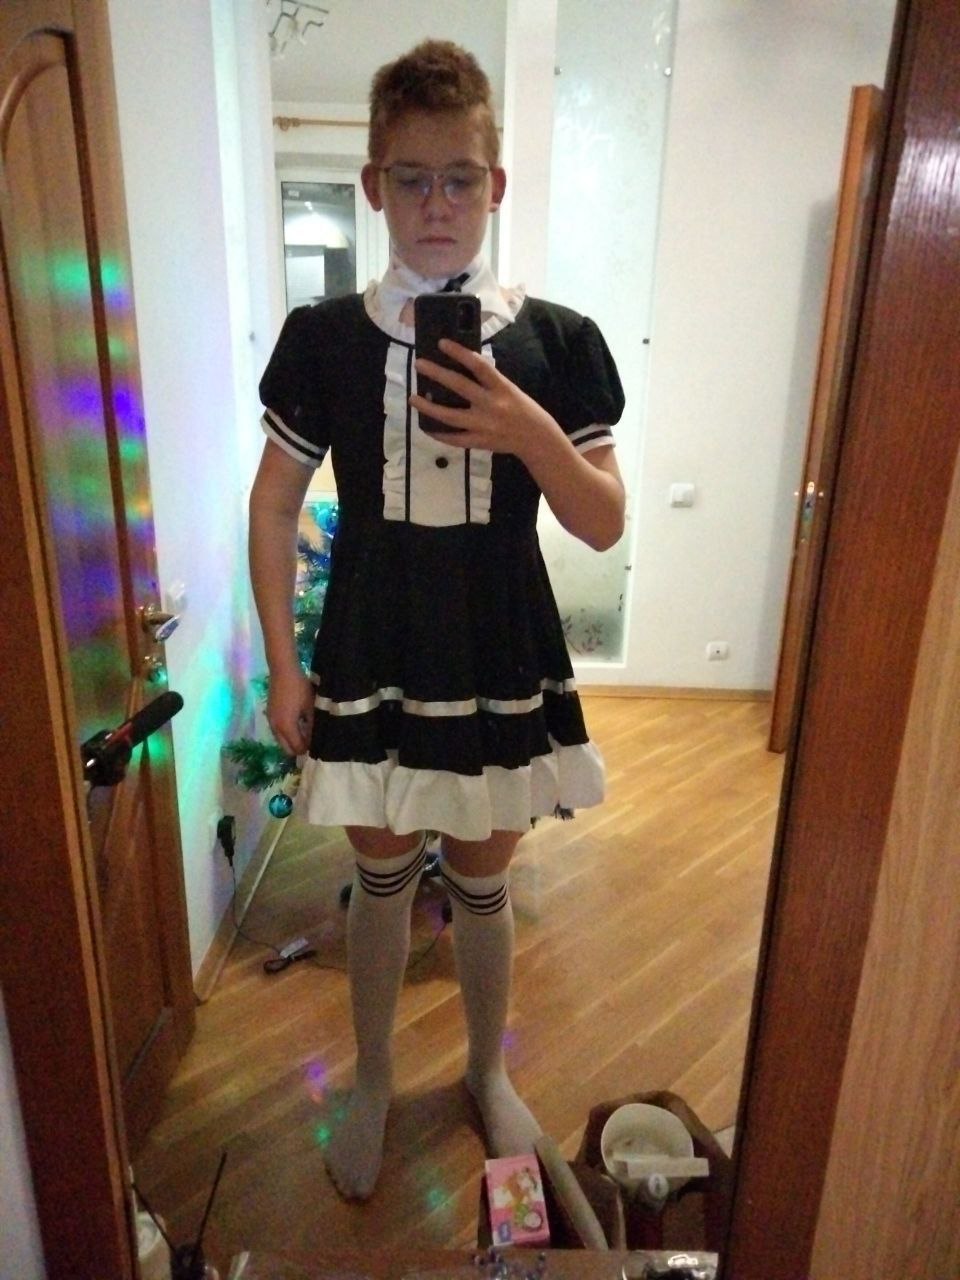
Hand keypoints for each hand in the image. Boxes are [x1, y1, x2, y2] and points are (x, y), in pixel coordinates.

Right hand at [266, 666, 314, 756]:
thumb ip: (312, 725)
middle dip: (298, 748)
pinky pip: (278, 732)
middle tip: (311, 742)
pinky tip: (297, 724)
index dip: (308, 749)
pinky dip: (287, 734)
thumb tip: (317, 738)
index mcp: (286, 727)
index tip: (318, 745)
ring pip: (281, 741)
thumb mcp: (310, 707)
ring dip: (292, 741)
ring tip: (306, 733)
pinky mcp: (269, 715)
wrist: (282, 670)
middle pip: (287, 749)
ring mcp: (270, 722)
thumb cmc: (299, 688)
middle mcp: (275, 728)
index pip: (297, 748)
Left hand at [411, 339, 560, 458]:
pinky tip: (427, 426)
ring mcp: (484, 425)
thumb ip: (488, 382)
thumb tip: (462, 369)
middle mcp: (492, 405)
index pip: (479, 365)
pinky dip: (439, 433)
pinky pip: (454, 439)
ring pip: (450, 416)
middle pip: (459, 386)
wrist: (536, 438)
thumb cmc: (522, 409)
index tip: (441, 343)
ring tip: (413, 398)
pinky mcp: (479, 442)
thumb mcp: (509, 389)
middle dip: (437, 374)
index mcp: (502, 387)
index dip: (460, 352)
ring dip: (429, 407)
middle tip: (419, 364)